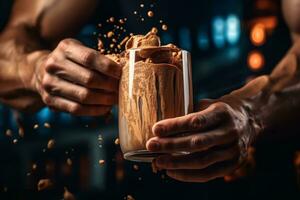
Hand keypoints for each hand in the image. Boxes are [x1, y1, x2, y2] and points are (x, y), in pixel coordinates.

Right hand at [34, 39, 120, 115]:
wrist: (41, 71)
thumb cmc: (71, 61)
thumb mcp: (80, 50)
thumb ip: (99, 58)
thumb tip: (125, 69)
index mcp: (65, 48)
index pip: (90, 58)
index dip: (109, 67)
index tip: (121, 74)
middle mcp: (54, 65)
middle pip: (89, 79)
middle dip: (110, 86)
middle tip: (122, 90)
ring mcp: (50, 84)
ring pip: (83, 96)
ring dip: (104, 100)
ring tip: (115, 99)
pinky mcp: (50, 100)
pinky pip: (77, 109)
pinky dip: (94, 110)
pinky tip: (105, 108)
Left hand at [146, 99, 261, 181]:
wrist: (248, 119)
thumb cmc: (218, 112)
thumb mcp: (207, 105)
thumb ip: (189, 114)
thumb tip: (162, 127)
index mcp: (222, 113)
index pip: (196, 121)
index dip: (175, 126)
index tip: (156, 129)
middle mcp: (230, 132)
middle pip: (197, 142)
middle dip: (171, 145)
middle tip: (151, 145)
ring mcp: (233, 150)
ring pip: (202, 160)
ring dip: (177, 163)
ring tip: (158, 161)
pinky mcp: (233, 164)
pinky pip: (208, 174)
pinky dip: (188, 175)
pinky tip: (171, 172)